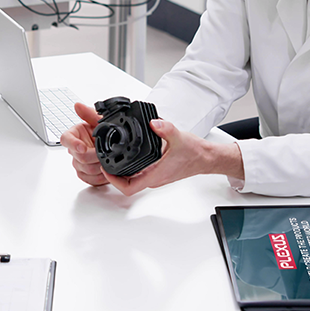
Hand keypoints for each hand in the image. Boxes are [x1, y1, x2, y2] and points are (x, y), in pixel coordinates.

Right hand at [60, 103, 107, 186]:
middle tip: (104, 153)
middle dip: (94, 157)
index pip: (65, 140)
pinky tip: (105, 170)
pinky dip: (99, 177)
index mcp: (74, 135)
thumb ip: (89, 114)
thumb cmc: (105, 132)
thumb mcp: (100, 121)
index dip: (73, 144)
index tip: (82, 147)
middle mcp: (74, 149)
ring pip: (85, 169)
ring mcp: (78, 162)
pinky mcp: (84, 174)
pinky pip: (88, 179)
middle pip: (79, 158)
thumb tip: (78, 106)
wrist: (114, 145)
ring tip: (107, 161)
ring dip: (98, 167)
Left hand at [108, 119, 239, 195]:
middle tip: (103, 161)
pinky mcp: (158, 173)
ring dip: (120, 172)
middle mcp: (153, 179)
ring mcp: (155, 177)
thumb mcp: (179, 137)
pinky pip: (139, 174)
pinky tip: (127, 157)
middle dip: (112, 175)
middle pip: (126, 184)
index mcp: (155, 174)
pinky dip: (130, 168)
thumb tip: (154, 123)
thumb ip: (165, 129)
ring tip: (110, 158)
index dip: (113, 181)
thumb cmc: (195, 152)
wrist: (206, 158)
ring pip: (132, 179)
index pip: (128, 188)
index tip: (105, 169)